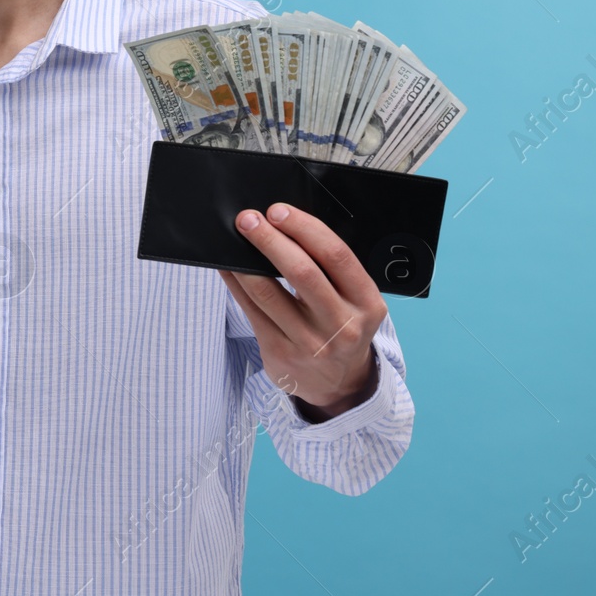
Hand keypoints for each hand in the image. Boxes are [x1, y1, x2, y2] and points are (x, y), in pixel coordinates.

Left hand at [219, 202, 386, 419]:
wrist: (339, 384)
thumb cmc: (341, 326)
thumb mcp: (354, 301)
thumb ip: (330, 270)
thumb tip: (284, 226)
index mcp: (366, 303)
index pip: (336, 256)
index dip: (304, 228)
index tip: (278, 211)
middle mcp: (342, 325)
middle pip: (302, 273)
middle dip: (270, 240)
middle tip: (249, 219)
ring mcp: (310, 343)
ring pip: (269, 293)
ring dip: (245, 261)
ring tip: (234, 239)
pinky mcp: (280, 353)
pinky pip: (251, 310)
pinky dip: (236, 284)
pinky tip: (228, 267)